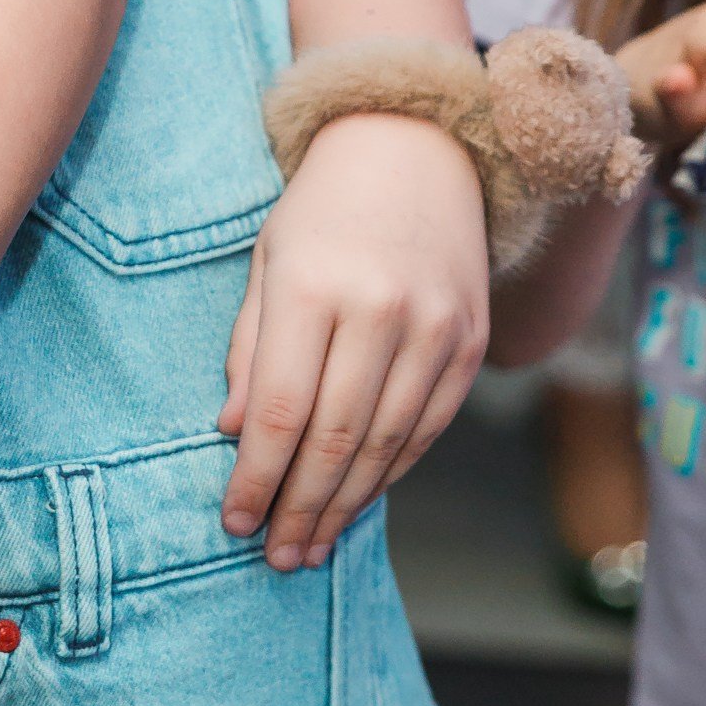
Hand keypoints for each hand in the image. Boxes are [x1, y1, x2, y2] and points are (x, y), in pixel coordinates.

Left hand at [218, 114, 488, 568]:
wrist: (415, 149)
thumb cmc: (320, 211)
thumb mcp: (267, 264)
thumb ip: (251, 351)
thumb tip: (234, 435)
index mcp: (314, 287)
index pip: (283, 411)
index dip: (257, 478)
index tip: (234, 521)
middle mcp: (381, 310)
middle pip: (336, 440)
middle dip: (301, 508)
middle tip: (275, 555)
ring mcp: (436, 328)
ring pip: (387, 444)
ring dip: (346, 504)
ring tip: (312, 545)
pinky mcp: (472, 341)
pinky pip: (428, 427)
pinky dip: (392, 471)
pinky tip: (360, 498)